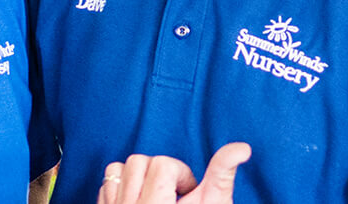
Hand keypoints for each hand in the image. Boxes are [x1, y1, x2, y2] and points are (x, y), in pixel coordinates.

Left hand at [97, 142, 249, 203]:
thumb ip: (222, 176)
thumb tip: (241, 148)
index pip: (162, 164)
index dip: (182, 173)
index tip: (189, 193)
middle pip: (139, 162)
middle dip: (160, 171)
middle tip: (175, 195)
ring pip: (118, 170)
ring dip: (138, 175)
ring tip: (156, 194)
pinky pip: (106, 187)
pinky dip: (121, 187)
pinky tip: (140, 201)